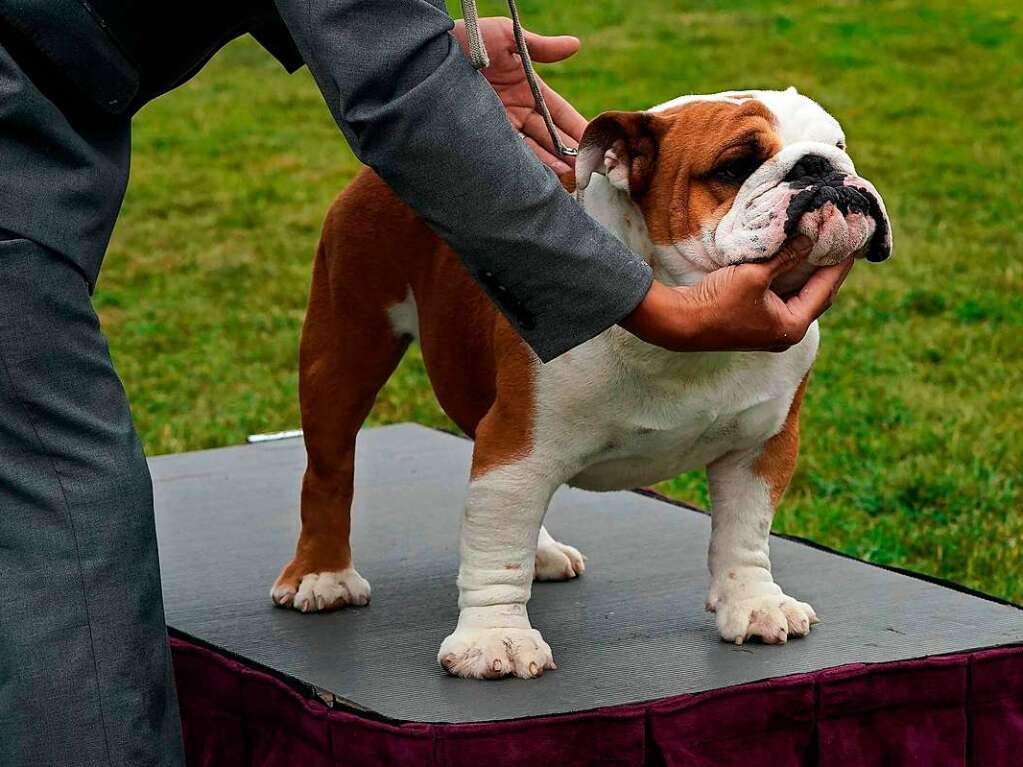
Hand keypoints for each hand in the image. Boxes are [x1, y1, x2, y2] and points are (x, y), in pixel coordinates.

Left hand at [452, 17, 585, 173]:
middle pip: (549, 136)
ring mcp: (499, 126)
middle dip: (569, 153)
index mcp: (527, 88)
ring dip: (552, 165)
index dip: (576, 126)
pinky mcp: (482, 138)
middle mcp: (516, 111)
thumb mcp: (506, 36)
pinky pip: (509, 156)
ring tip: (569, 179)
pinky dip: (526, 168)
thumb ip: (541, 47)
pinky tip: (540, 180)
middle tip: (588, 169)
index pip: (559, 112)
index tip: (594, 141)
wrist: (425, 55)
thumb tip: (575, 45)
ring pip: (532, 150)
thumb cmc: (467, 37)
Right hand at [620, 236, 854, 351]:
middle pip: (817, 296)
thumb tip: (809, 237)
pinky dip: (789, 279)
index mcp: (792, 326)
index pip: (827, 289)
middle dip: (827, 269)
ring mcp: (769, 330)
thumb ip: (785, 257)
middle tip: (839, 242)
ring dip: (807, 273)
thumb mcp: (754, 275)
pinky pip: (781, 298)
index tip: (853, 241)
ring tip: (819, 246)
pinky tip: (790, 261)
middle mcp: (785, 333)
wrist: (679, 323)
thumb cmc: (717, 303)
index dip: (840, 264)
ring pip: (799, 297)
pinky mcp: (754, 323)